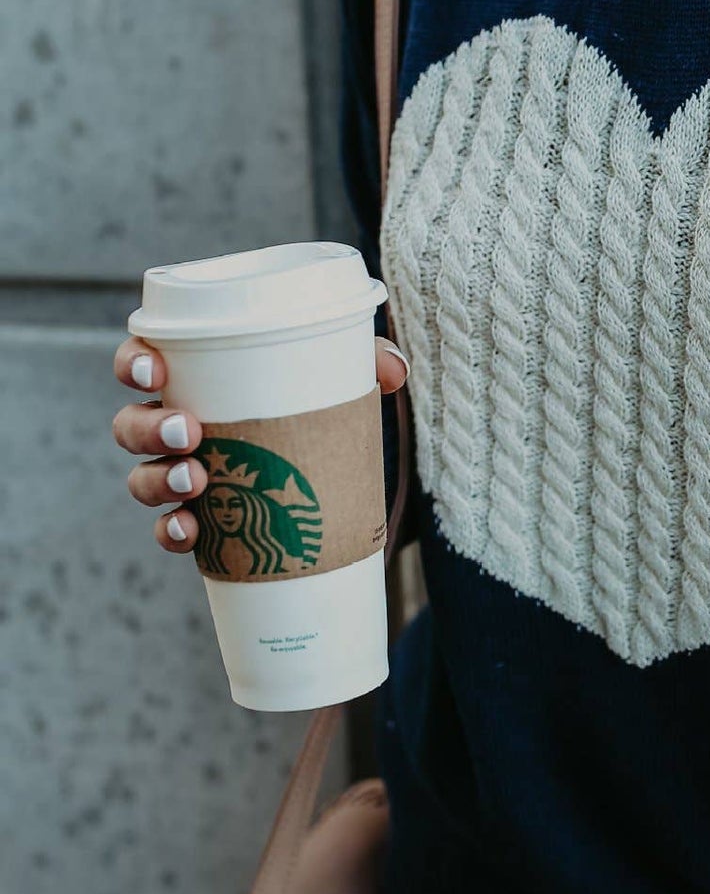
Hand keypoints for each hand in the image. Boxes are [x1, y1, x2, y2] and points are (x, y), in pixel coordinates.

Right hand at [111, 333, 409, 553]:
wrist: (325, 470)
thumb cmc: (314, 404)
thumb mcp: (340, 375)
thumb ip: (366, 361)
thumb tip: (394, 371)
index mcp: (193, 379)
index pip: (140, 361)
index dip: (134, 363)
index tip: (155, 371)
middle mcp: (175, 426)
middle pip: (131, 424)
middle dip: (150, 429)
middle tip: (190, 432)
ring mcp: (182, 475)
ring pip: (142, 478)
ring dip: (159, 480)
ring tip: (196, 481)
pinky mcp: (201, 518)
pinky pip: (170, 530)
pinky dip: (173, 532)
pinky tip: (191, 532)